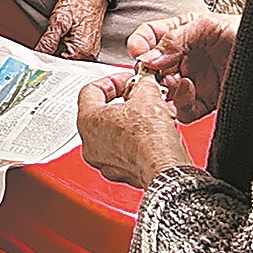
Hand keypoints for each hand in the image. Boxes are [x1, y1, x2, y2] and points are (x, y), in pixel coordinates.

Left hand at [38, 0, 109, 59]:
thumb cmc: (80, 1)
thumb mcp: (60, 19)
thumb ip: (49, 40)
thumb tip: (39, 54)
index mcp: (82, 50)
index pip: (60, 67)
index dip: (46, 64)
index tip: (36, 60)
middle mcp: (89, 55)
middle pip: (65, 66)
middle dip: (52, 60)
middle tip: (41, 52)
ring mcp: (90, 51)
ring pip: (69, 61)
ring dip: (58, 55)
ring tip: (52, 44)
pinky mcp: (89, 47)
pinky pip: (74, 55)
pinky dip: (65, 51)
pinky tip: (60, 42)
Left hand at [76, 73, 192, 189]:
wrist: (164, 169)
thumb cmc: (150, 139)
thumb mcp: (148, 95)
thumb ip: (142, 83)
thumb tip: (144, 83)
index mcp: (88, 119)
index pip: (92, 90)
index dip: (114, 81)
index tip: (129, 80)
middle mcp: (89, 142)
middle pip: (103, 112)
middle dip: (126, 102)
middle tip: (141, 97)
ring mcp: (102, 160)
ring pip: (114, 133)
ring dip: (132, 122)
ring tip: (151, 116)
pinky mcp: (118, 172)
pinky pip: (123, 151)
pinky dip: (135, 142)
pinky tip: (152, 135)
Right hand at [127, 11, 238, 121]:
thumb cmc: (251, 34)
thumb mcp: (210, 25)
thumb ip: (175, 38)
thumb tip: (148, 56)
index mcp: (185, 33)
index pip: (151, 37)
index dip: (140, 44)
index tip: (138, 52)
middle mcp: (186, 58)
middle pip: (153, 67)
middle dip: (149, 72)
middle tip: (152, 74)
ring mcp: (195, 81)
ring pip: (164, 91)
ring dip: (164, 89)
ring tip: (175, 83)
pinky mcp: (206, 103)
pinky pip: (183, 110)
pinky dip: (181, 106)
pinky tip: (190, 93)